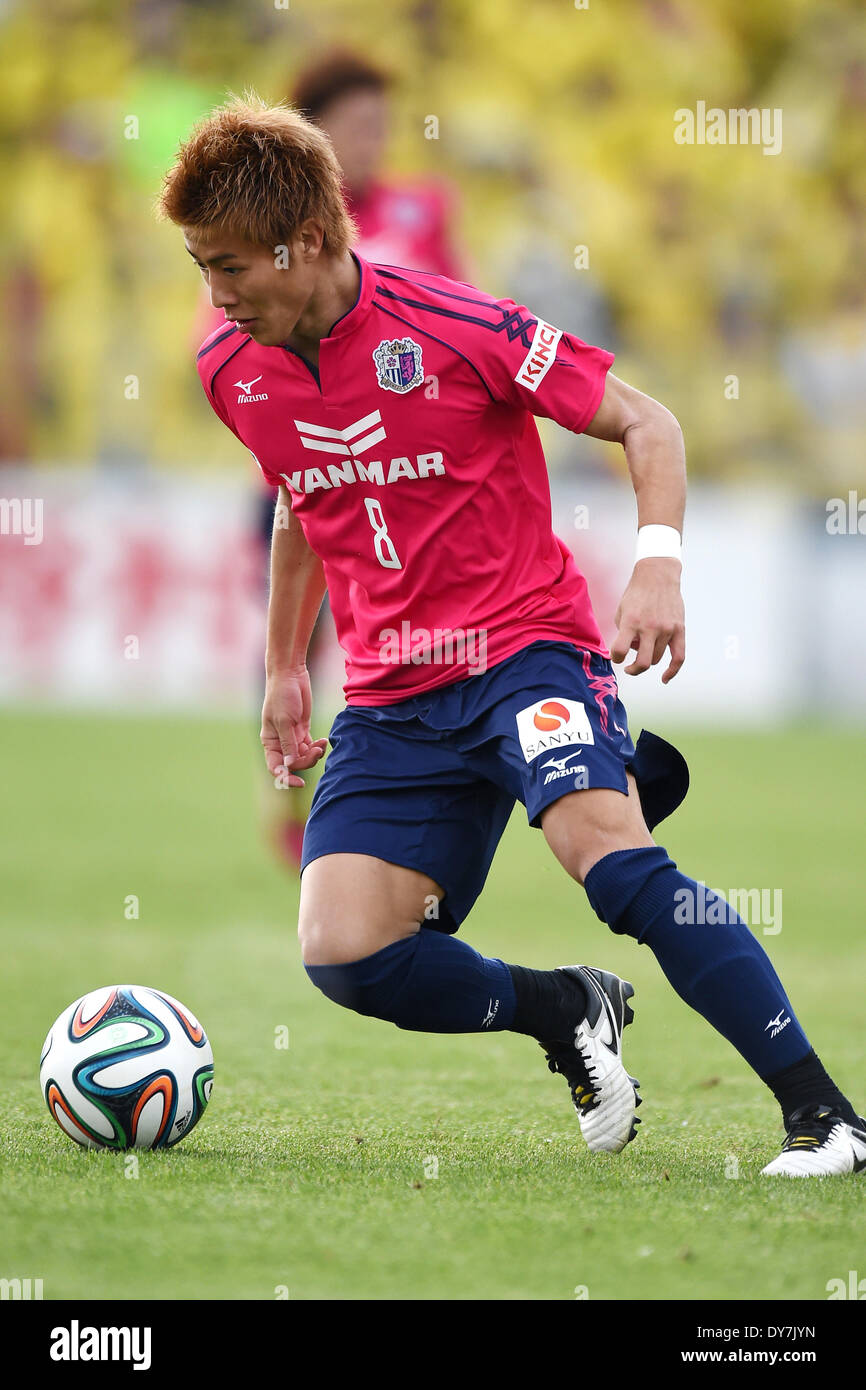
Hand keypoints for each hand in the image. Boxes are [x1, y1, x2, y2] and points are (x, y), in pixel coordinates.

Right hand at [261, 665, 327, 787]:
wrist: (290, 675)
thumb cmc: (282, 696)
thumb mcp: (284, 720)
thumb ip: (288, 743)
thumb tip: (290, 766)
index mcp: (269, 742)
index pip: (276, 768)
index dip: (286, 778)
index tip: (299, 783)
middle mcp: (280, 742)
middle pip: (293, 763)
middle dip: (306, 761)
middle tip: (317, 752)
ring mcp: (292, 736)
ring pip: (304, 756)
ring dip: (314, 754)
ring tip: (322, 744)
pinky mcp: (302, 729)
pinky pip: (310, 746)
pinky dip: (317, 747)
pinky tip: (323, 741)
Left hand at [610, 558, 684, 683]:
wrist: (658, 575)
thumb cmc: (636, 594)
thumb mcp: (621, 610)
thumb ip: (623, 632)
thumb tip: (630, 651)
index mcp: (631, 621)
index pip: (620, 650)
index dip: (616, 658)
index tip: (616, 657)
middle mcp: (649, 627)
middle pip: (642, 663)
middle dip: (632, 669)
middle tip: (628, 667)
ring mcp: (666, 629)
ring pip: (655, 659)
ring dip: (647, 658)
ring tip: (643, 647)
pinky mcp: (679, 629)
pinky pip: (678, 657)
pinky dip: (671, 671)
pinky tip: (664, 678)